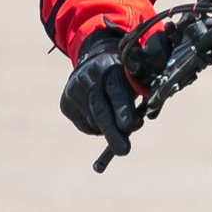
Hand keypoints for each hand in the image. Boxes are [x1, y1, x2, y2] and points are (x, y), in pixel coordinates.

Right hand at [60, 28, 144, 154]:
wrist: (94, 61)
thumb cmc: (122, 75)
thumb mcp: (133, 77)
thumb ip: (141, 94)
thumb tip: (146, 118)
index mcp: (109, 67)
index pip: (116, 91)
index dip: (123, 109)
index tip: (129, 126)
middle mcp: (87, 77)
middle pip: (100, 109)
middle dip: (113, 132)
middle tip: (124, 151)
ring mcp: (73, 90)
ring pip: (93, 122)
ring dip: (110, 130)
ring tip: (120, 124)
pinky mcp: (65, 103)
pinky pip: (85, 126)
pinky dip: (98, 129)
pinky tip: (103, 119)